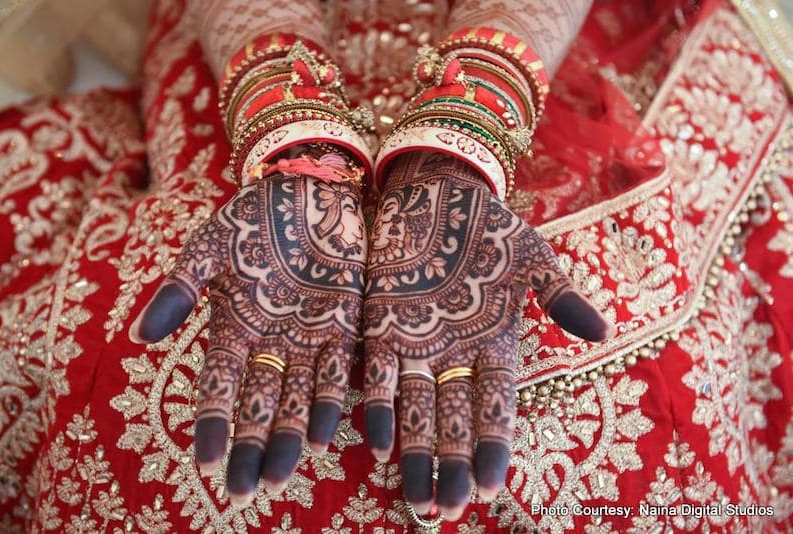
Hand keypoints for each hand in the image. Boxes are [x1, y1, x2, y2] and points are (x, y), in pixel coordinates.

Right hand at [130, 168, 364, 505]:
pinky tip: (328, 434)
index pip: (217, 386)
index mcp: (233, 329)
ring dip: (291, 437)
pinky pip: (340, 372)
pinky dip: (333, 401)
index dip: (210, 422)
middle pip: (259, 405)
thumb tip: (140, 337)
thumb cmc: (253, 217)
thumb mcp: (209, 247)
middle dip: (252, 448)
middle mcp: (271, 344)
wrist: (310, 189)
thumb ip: (180, 289)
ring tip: (283, 476)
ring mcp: (309, 339)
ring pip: (299, 399)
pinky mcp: (346, 327)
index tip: (203, 460)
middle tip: (244, 491)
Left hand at [362, 152, 610, 519]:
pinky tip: (376, 443)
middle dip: (451, 468)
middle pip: (455, 422)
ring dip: (416, 455)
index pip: (497, 409)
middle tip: (445, 511)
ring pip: (416, 411)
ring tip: (415, 500)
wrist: (436, 192)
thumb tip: (603, 333)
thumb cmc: (488, 226)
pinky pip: (379, 374)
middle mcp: (455, 356)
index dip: (493, 448)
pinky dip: (378, 407)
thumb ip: (559, 295)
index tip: (491, 488)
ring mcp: (417, 345)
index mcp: (496, 346)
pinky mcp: (381, 326)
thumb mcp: (532, 256)